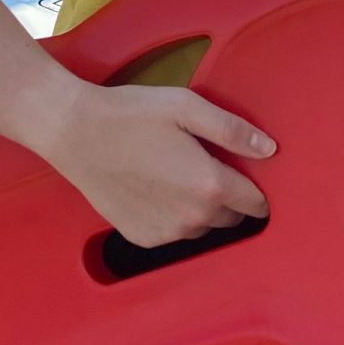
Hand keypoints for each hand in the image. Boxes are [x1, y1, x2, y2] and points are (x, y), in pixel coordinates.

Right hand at [38, 81, 276, 249]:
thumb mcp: (186, 106)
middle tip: (205, 165)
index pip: (257, 203)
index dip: (257, 187)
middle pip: (232, 218)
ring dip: (200, 208)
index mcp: (210, 186)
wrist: (74, 132)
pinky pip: (174, 232)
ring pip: (203, 227)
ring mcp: (167, 233)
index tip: (245, 172)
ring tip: (176, 174)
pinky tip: (154, 188)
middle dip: (228, 197)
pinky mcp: (142, 237)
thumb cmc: (131, 114)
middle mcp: (192, 218)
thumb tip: (268, 150)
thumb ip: (233, 130)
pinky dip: (172, 216)